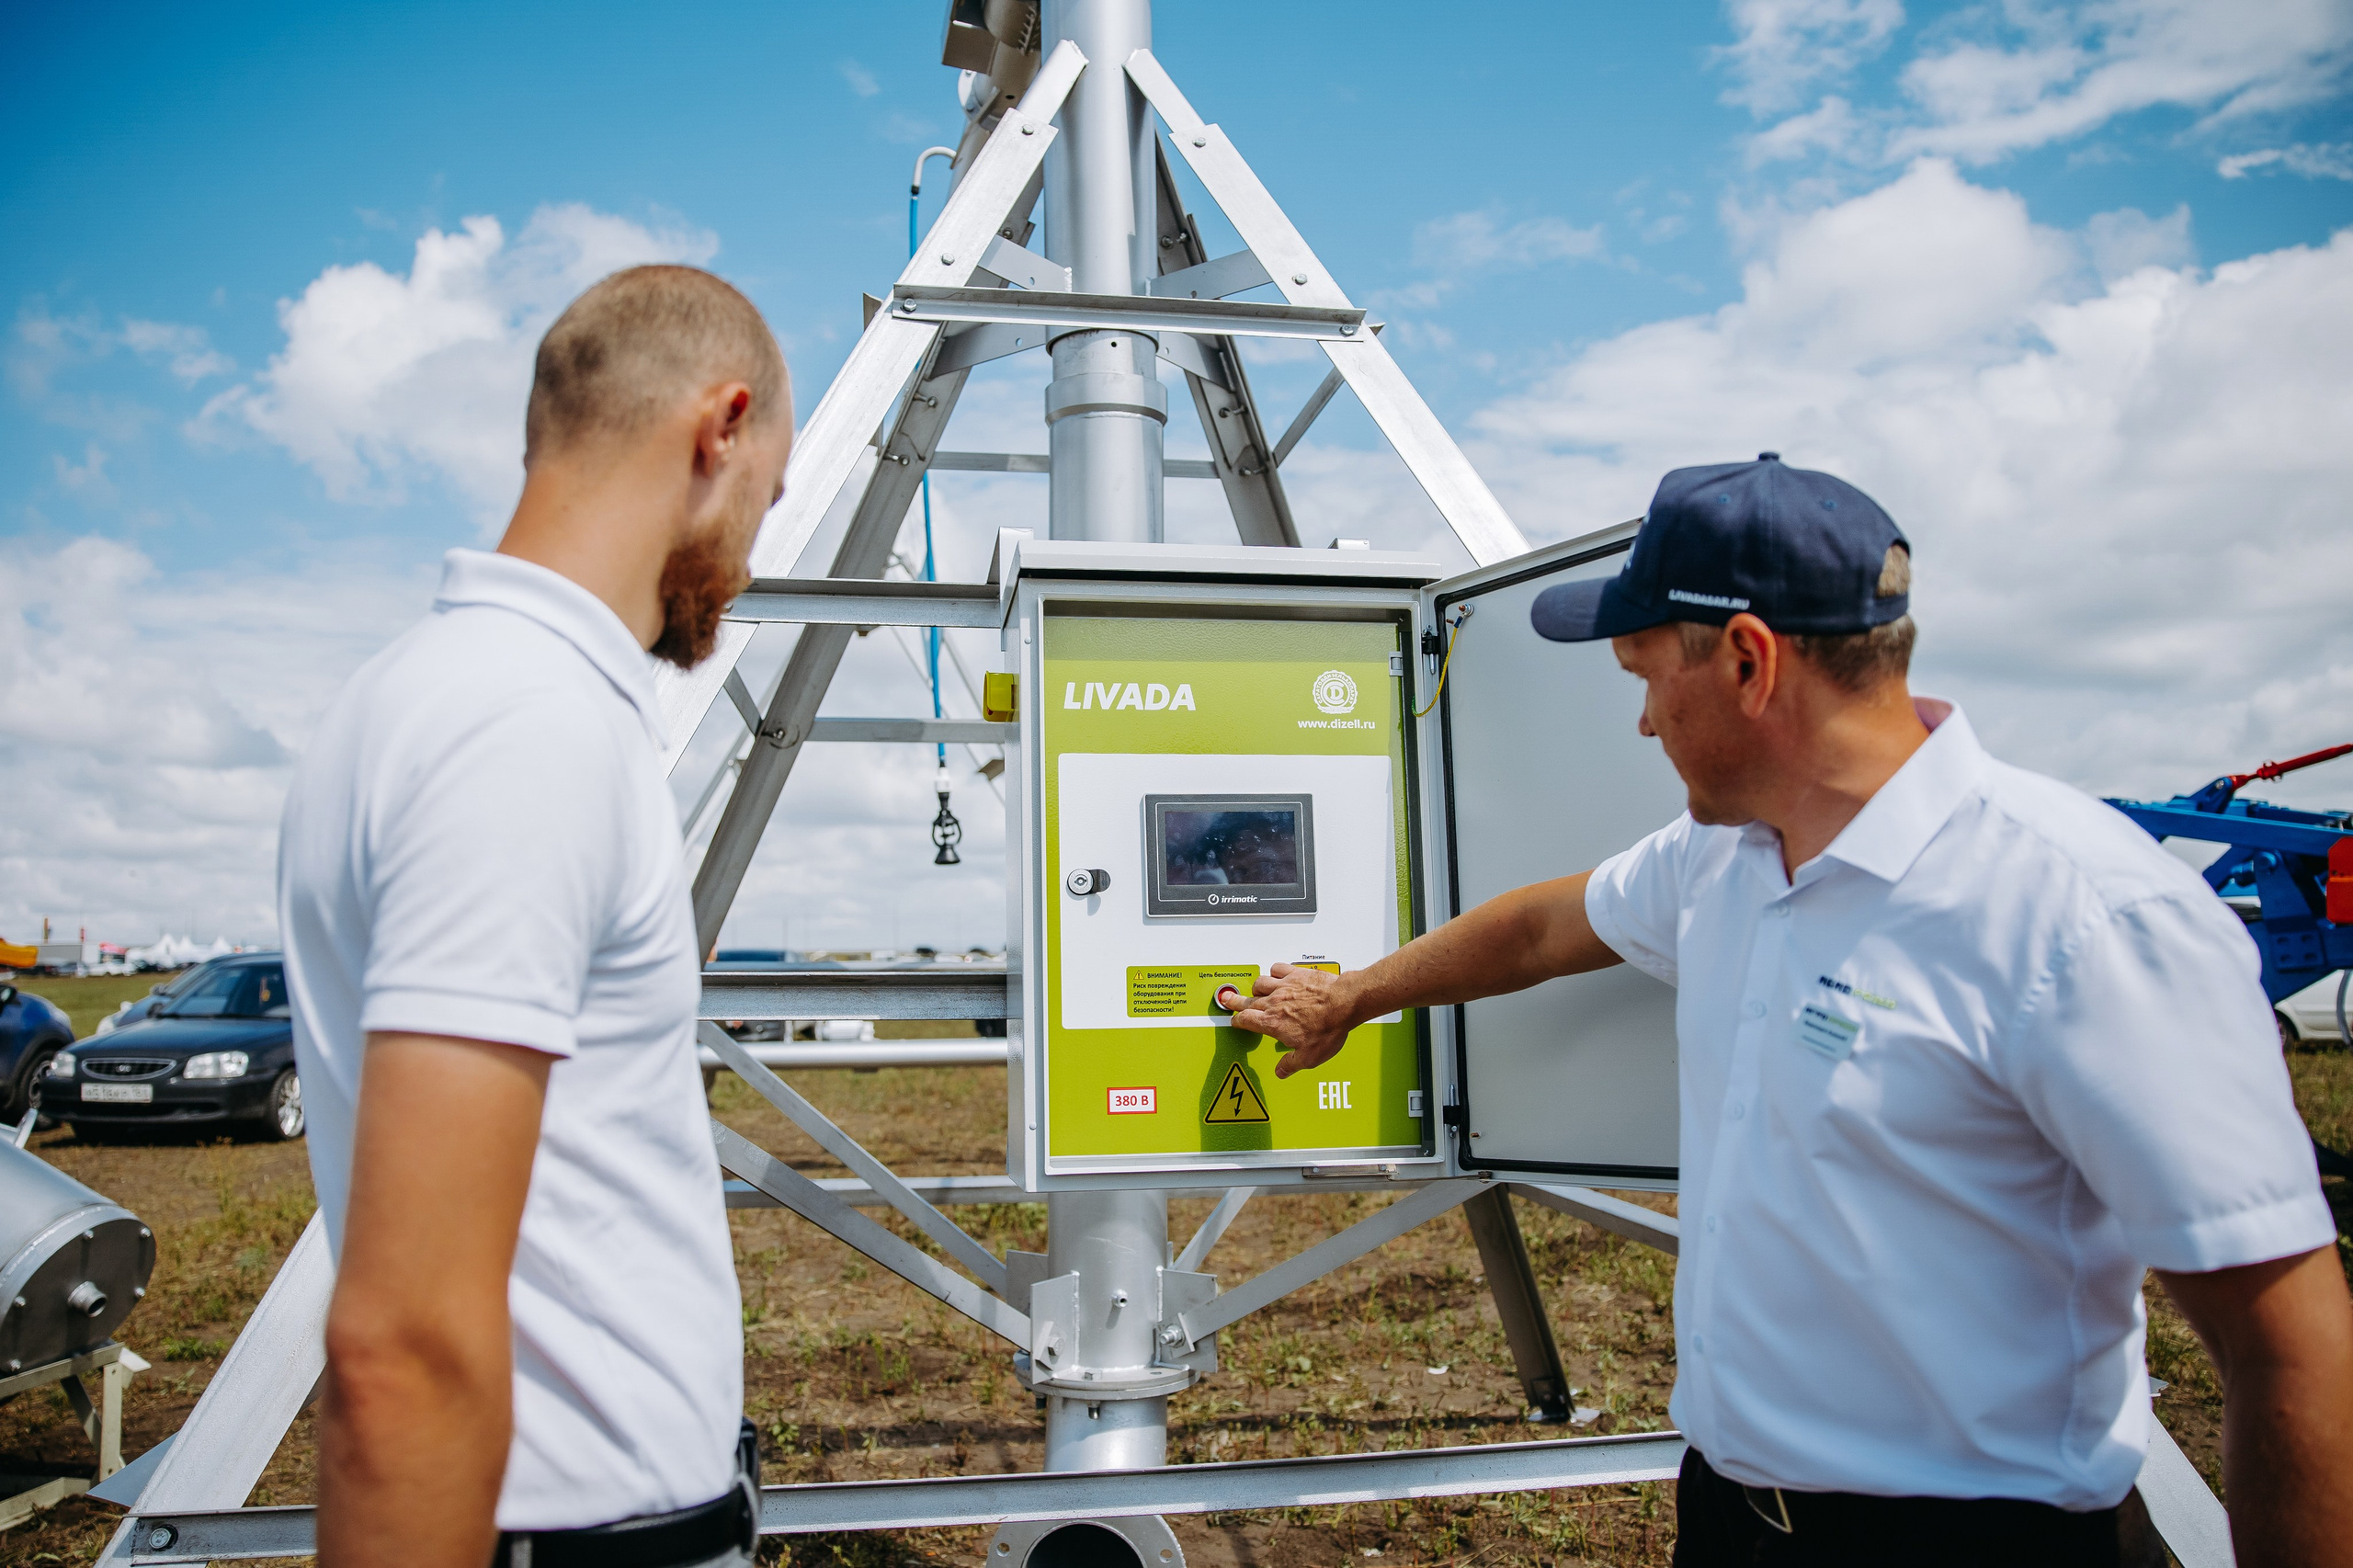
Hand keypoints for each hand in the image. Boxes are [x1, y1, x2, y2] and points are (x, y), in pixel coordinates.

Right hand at [1218, 964, 1361, 1078]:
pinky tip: (1276, 975)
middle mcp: (1275, 1002)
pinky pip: (1278, 968)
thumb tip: (1281, 1071)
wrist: (1344, 1003)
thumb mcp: (1309, 1056)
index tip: (1235, 1022)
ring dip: (1256, 988)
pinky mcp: (1297, 974)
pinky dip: (1274, 972)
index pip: (1246, 1020)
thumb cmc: (1328, 1027)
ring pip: (1260, 982)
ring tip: (1256, 991)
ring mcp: (1285, 986)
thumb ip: (1291, 1064)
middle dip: (1235, 1001)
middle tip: (1228, 999)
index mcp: (1273, 1022)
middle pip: (1247, 1000)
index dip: (1237, 1021)